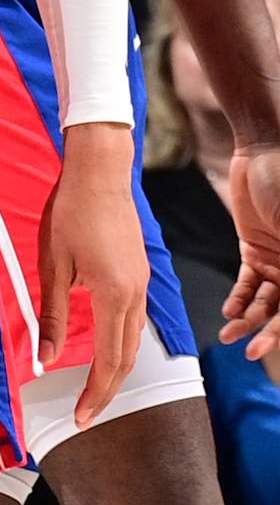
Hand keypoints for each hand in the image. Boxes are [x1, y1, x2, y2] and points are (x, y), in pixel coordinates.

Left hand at [39, 122, 148, 426]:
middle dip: (108, 390)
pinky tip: (105, 348)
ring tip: (94, 389)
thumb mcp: (53, 267)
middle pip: (127, 358)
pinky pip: (135, 320)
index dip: (95, 394)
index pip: (109, 361)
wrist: (99, 172)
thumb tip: (46, 359)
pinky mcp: (139, 273)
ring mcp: (142, 283)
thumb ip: (51, 317)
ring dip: (117, 369)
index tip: (81, 418)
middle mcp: (136, 294)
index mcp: (115, 296)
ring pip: (134, 340)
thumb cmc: (71, 213)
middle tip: (87, 414)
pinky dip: (121, 343)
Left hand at [223, 142, 279, 355]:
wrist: (258, 152)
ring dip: (249, 319)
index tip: (273, 346)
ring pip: (266, 301)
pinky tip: (229, 312)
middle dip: (271, 333)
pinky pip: (248, 284)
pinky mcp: (256, 251)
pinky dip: (239, 299)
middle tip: (253, 353)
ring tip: (230, 334)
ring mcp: (279, 260)